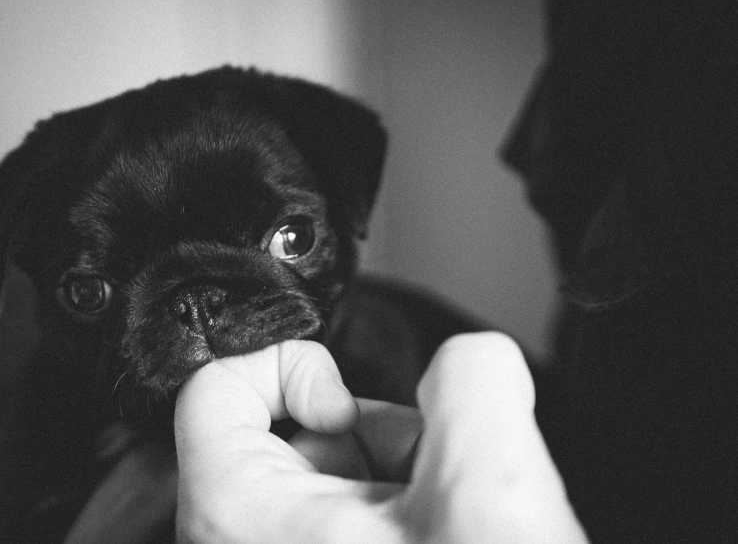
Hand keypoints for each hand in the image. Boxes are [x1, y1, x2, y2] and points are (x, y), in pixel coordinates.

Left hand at [174, 333, 587, 542]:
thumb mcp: (495, 488)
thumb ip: (474, 380)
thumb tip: (468, 363)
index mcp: (240, 525)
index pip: (215, 391)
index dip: (291, 368)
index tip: (345, 404)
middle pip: (292, 437)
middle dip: (379, 441)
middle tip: (430, 482)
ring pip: (332, 486)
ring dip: (404, 486)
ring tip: (451, 528)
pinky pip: (354, 529)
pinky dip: (405, 522)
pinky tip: (446, 543)